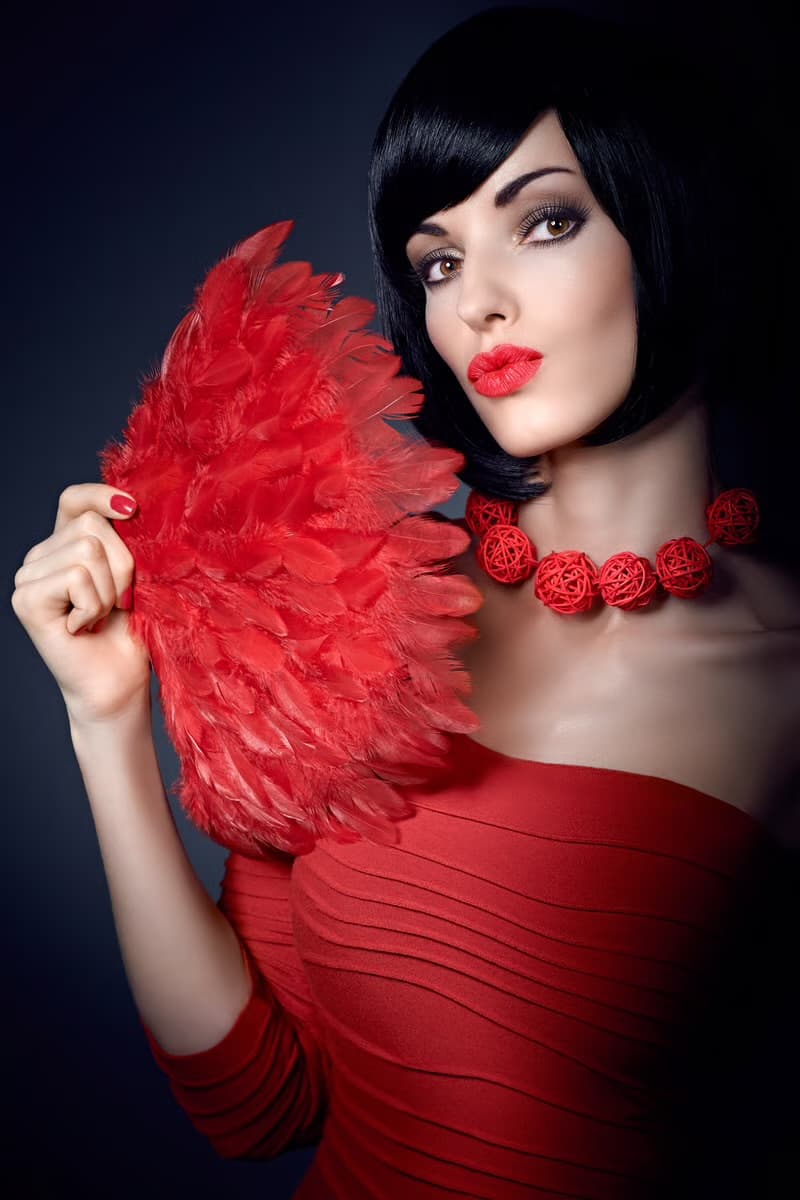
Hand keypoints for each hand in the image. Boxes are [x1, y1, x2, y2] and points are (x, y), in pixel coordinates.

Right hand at [12, 483, 150, 725]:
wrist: (119, 682)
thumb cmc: (131, 632)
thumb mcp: (137, 576)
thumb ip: (126, 540)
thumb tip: (132, 503)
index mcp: (66, 544)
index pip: (75, 499)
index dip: (100, 495)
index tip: (133, 509)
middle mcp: (42, 556)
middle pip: (91, 524)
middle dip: (122, 564)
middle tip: (119, 601)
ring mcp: (29, 576)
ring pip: (87, 550)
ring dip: (109, 590)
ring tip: (101, 617)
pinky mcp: (26, 598)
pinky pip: (76, 576)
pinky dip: (93, 605)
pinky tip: (84, 628)